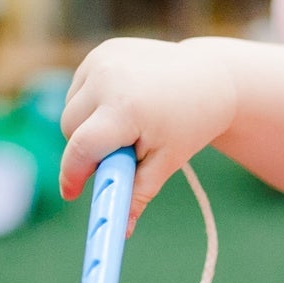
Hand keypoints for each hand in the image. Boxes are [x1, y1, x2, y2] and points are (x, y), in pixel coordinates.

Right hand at [59, 38, 232, 232]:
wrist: (212, 77)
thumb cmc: (191, 123)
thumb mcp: (167, 161)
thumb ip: (138, 194)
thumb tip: (119, 231)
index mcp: (126, 108)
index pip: (82, 148)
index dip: (73, 175)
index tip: (73, 194)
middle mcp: (109, 78)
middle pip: (71, 129)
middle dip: (86, 150)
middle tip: (118, 157)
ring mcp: (104, 60)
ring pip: (72, 109)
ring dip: (88, 126)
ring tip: (128, 127)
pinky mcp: (103, 51)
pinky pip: (81, 88)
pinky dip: (93, 103)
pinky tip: (124, 104)